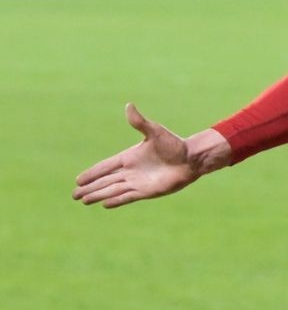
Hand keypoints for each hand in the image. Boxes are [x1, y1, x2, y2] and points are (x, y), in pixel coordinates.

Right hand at [73, 104, 222, 208]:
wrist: (192, 159)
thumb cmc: (175, 144)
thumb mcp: (155, 131)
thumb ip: (139, 122)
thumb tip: (129, 105)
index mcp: (129, 157)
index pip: (105, 166)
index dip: (92, 173)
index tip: (78, 180)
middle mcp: (131, 171)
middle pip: (105, 181)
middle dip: (89, 187)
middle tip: (73, 194)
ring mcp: (138, 182)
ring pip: (113, 190)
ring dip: (98, 195)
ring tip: (83, 200)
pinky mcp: (147, 191)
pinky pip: (127, 197)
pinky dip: (116, 200)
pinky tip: (104, 204)